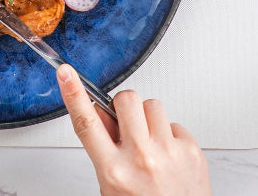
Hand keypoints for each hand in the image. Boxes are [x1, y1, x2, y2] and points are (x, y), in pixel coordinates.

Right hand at [56, 65, 210, 195]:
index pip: (87, 124)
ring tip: (150, 144)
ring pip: (152, 105)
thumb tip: (103, 115)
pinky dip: (169, 136)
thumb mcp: (111, 187)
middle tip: (127, 123)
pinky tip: (169, 156)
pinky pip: (174, 123)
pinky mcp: (191, 151)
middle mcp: (141, 159)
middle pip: (126, 99)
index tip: (66, 73)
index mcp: (114, 171)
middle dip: (124, 106)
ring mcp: (168, 153)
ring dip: (148, 119)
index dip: (74, 94)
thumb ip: (104, 149)